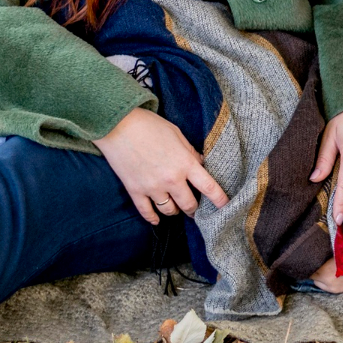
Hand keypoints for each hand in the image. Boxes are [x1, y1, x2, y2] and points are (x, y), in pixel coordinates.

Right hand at [94, 107, 228, 224]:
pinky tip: (157, 218)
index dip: (220, 200)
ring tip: (175, 207)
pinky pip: (147, 212)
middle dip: (194, 208)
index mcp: (185, 163)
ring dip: (174, 210)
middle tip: (195, 208)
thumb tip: (201, 164)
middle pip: (189, 205)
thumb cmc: (149, 125)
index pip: (209, 187)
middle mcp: (171, 179)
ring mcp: (152, 187)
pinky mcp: (135, 191)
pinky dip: (153, 217)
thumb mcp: (176, 134)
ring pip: (169, 211)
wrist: (117, 124)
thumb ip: (190, 152)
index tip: (226, 207)